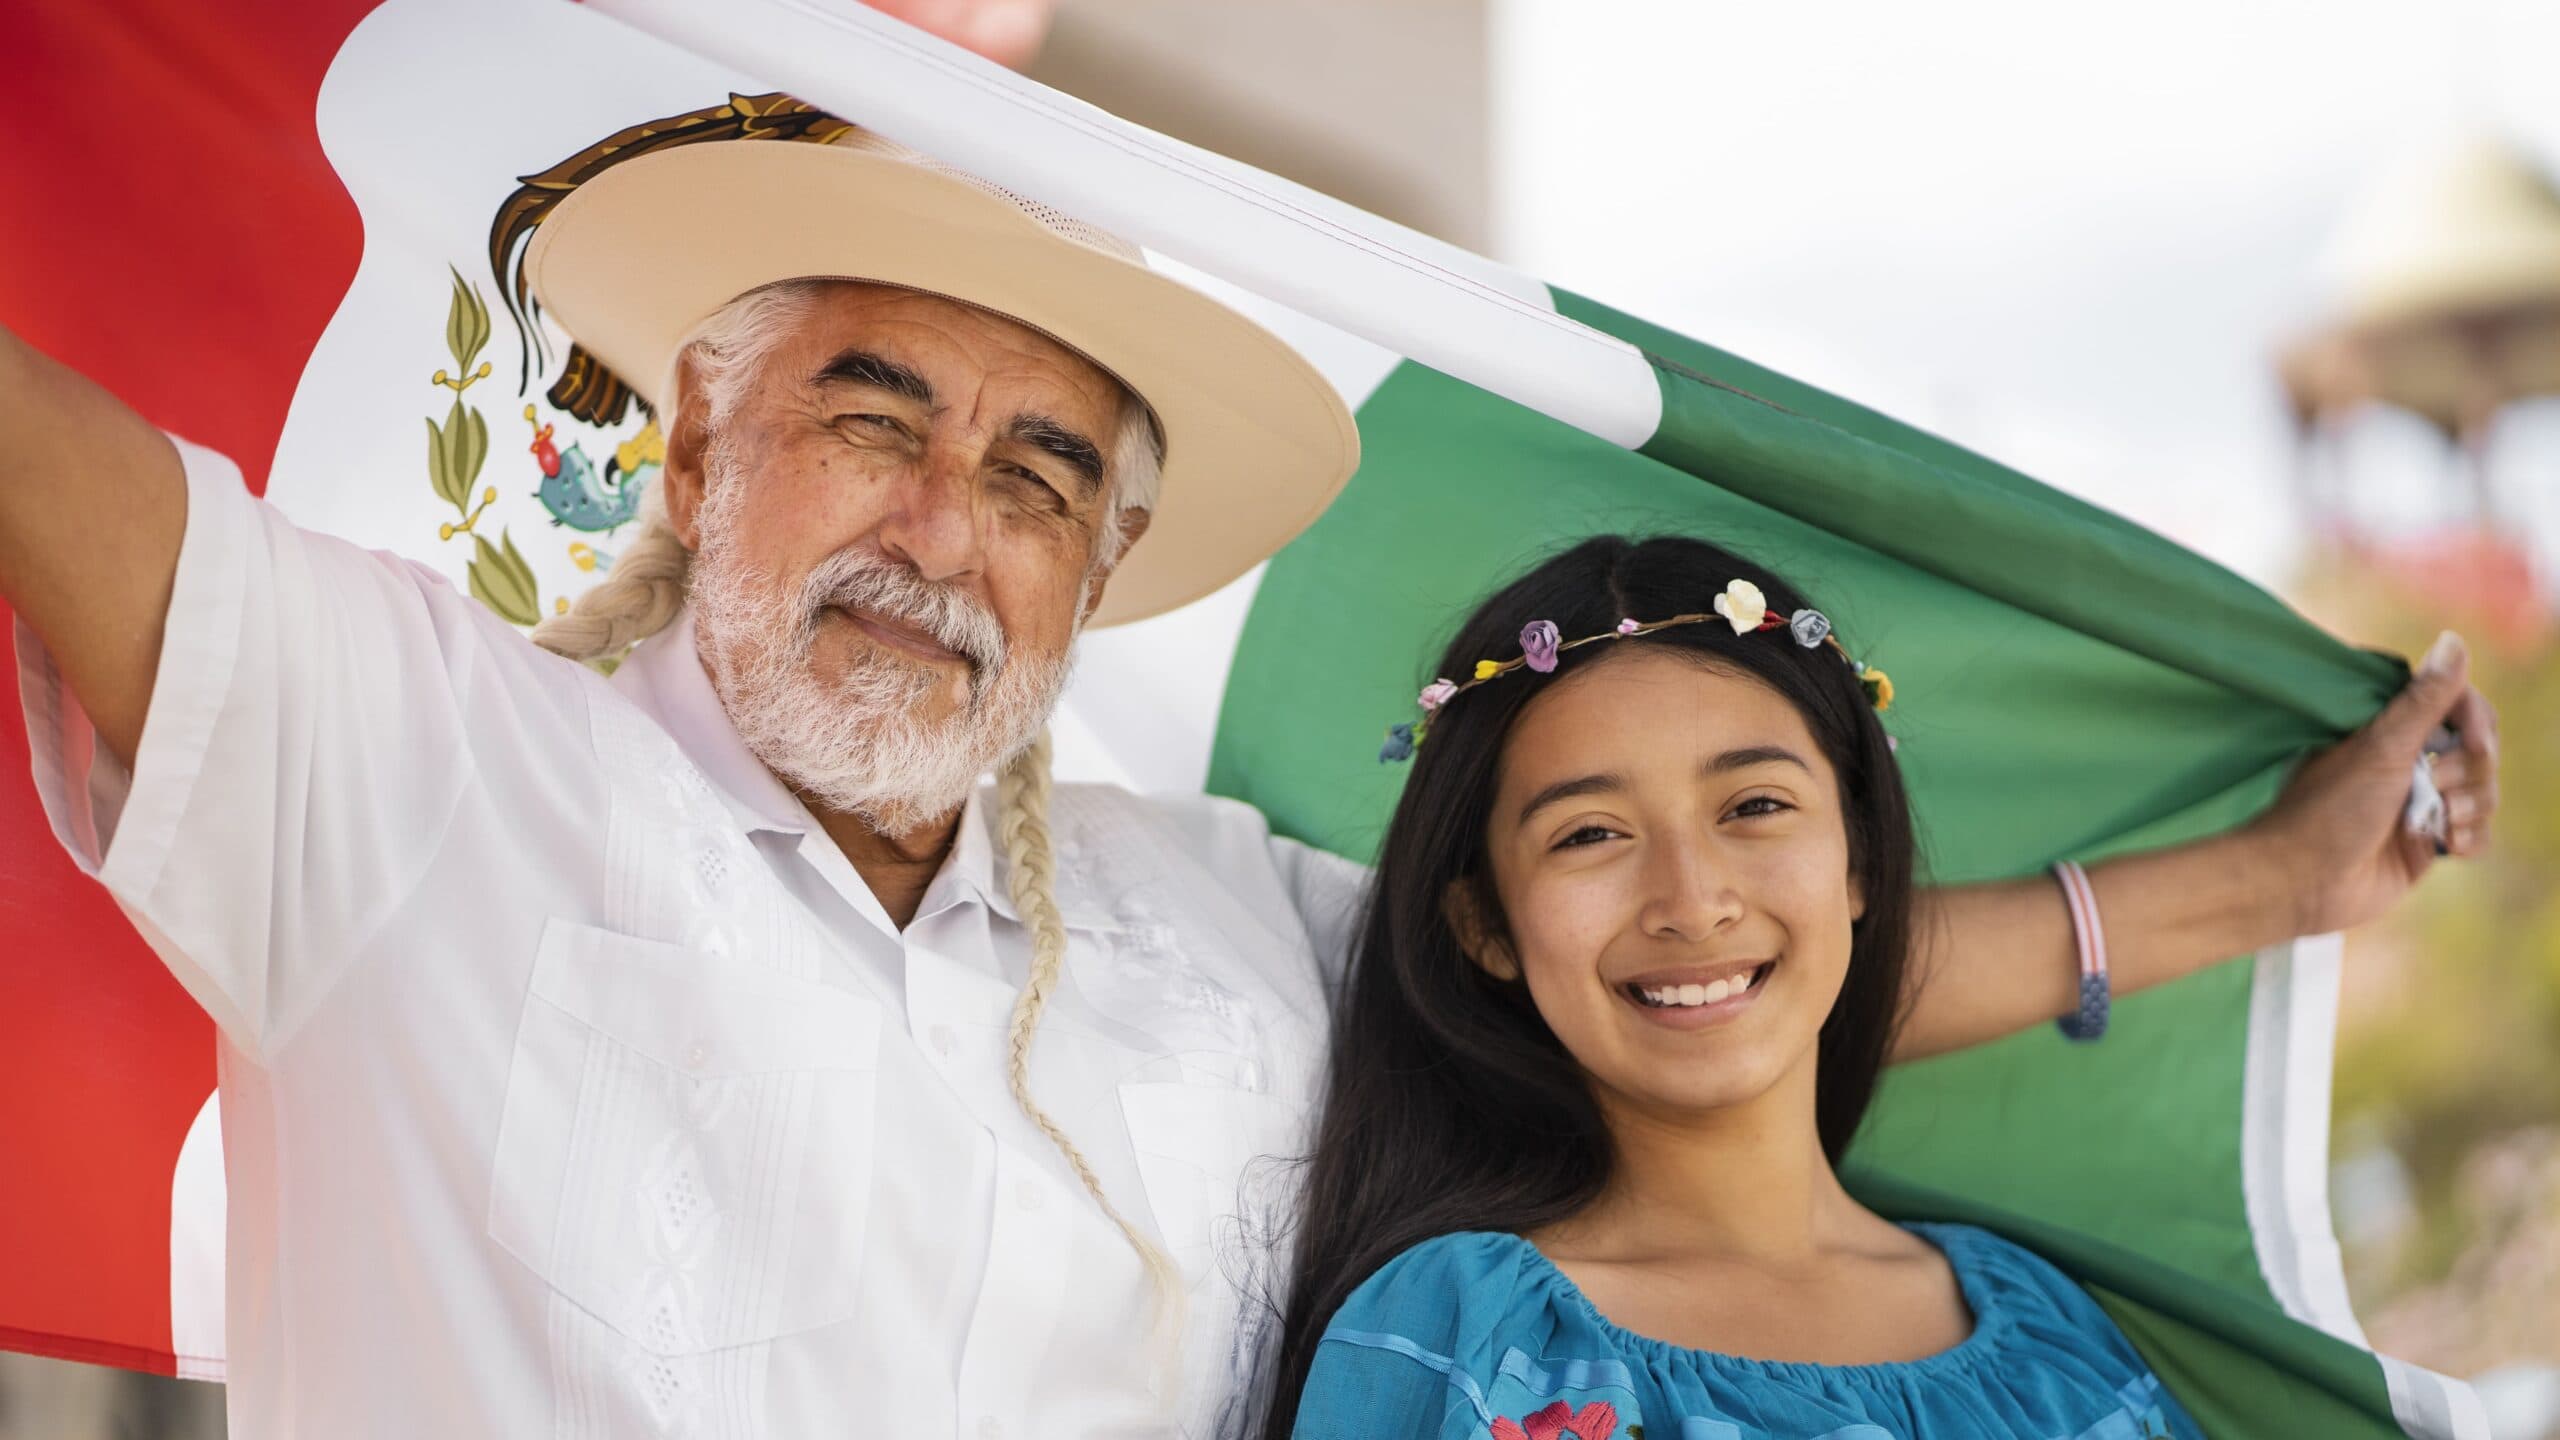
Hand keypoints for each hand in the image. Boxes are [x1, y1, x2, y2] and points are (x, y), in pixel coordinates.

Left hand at [2243, 630, 2500, 938]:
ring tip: (2442, 820)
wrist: (2304, 882)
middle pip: (2477, 749)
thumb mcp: (2380, 747)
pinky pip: (2476, 832)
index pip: (2455, 705)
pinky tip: (2451, 846)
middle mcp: (2406, 762)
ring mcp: (2418, 803)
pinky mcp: (2426, 842)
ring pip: (2482, 791)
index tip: (2469, 737)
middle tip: (2437, 785)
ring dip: (2472, 805)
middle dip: (2471, 768)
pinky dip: (2471, 838)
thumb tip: (2453, 640)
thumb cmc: (2329, 809)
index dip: (2472, 718)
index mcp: (2387, 731)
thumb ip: (2423, 700)